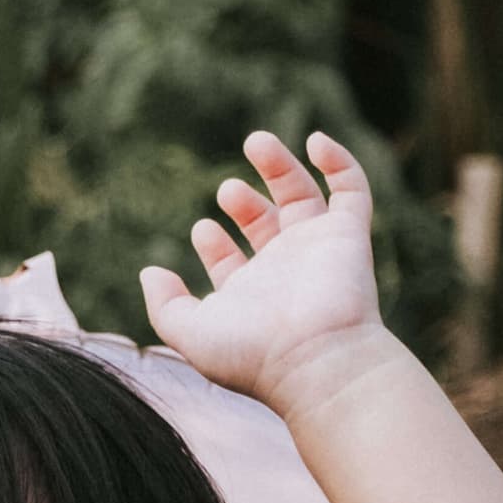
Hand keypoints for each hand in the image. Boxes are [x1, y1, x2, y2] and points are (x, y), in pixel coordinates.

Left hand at [138, 132, 395, 410]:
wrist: (317, 360)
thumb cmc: (253, 354)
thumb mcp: (190, 333)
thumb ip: (165, 305)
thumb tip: (150, 271)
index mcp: (250, 296)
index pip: (232, 262)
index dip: (214, 244)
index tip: (202, 230)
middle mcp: (285, 271)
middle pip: (266, 224)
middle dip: (244, 201)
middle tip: (227, 190)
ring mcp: (318, 250)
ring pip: (303, 197)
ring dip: (280, 167)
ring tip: (255, 141)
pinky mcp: (349, 235)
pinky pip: (352, 191)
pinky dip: (339, 162)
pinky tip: (315, 141)